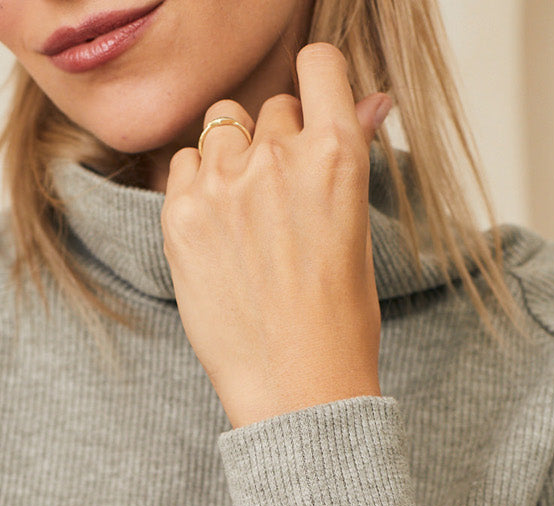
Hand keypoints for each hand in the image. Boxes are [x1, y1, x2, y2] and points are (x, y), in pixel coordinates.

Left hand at [161, 43, 391, 428]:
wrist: (295, 390)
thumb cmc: (336, 323)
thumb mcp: (356, 230)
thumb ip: (350, 157)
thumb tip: (371, 101)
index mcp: (337, 155)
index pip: (320, 66)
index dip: (316, 84)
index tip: (312, 111)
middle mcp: (278, 158)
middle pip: (271, 107)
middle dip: (277, 142)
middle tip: (281, 205)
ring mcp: (224, 185)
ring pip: (221, 126)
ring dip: (232, 153)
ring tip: (244, 214)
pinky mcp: (182, 215)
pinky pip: (181, 165)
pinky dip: (196, 185)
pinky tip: (216, 233)